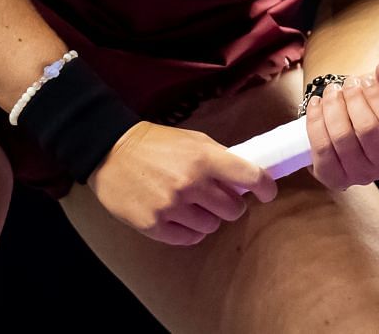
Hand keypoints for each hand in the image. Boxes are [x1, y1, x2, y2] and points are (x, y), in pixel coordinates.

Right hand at [86, 121, 277, 245]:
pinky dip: (189, 230)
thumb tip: (247, 179)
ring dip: (207, 218)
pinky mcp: (154, 225)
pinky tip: (178, 216)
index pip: (250, 176)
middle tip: (217, 196)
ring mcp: (171, 207)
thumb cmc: (156, 144)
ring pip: (211, 227)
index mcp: (203, 158)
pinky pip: (189, 239)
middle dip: (230, 204)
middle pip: (233, 209)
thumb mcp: (193, 140)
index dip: (265, 186)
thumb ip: (220, 159)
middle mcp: (190, 184)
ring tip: (191, 204)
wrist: (111, 152)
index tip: (267, 191)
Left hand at [303, 57, 378, 190]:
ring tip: (332, 91)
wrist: (349, 120)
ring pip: (342, 138)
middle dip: (353, 99)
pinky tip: (317, 104)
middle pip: (367, 130)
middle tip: (348, 83)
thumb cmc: (372, 103)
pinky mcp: (334, 178)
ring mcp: (361, 176)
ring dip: (333, 107)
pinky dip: (316, 121)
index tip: (367, 80)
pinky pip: (321, 148)